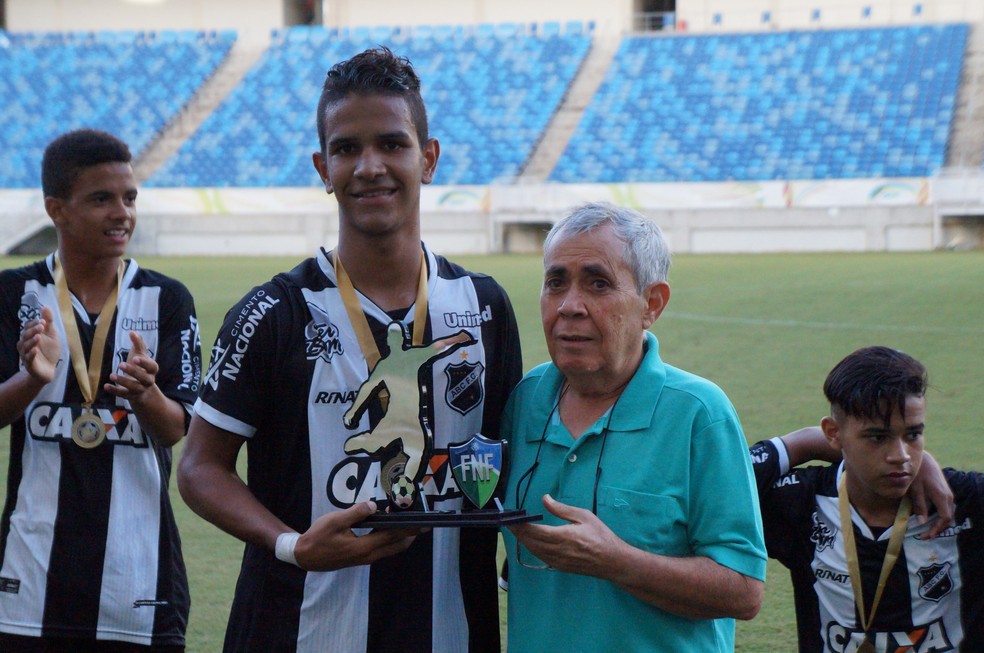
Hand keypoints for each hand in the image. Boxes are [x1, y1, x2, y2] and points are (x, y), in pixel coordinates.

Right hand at [17, 306, 59, 384]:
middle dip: (32, 330)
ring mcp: (26, 354)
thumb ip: (48, 322)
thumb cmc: (49, 350)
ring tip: (38, 337)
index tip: (43, 321)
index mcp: (30, 336)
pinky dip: (31, 354)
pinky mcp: (30, 364)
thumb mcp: (52, 335)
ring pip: (25, 347)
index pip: (28, 327)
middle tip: (41, 327)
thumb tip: (45, 307)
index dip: (34, 324)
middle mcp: (26, 344)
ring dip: (31, 341)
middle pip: (25, 336)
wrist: (49, 369)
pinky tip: (35, 350)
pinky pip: (28, 359)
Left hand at [104, 331, 158, 404]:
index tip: (134, 358)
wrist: (142, 387)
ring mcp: (140, 390)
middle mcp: (148, 381)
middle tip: (121, 364)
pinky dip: (115, 391)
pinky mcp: (131, 396)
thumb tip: (132, 332)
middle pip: (144, 378)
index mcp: (152, 370)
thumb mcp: (140, 355)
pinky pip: (123, 395)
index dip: (144, 363)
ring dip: (123, 381)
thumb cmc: (140, 367)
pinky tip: (106, 386)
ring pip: (134, 388)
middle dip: (133, 372)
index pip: (152, 367)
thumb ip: (138, 344)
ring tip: (112, 375)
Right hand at [293, 501, 417, 570]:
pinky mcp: (362, 557)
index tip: (421, 521)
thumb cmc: (318, 537)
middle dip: (411, 534)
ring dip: (401, 536)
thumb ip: (356, 513)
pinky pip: (383, 548)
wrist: (305, 556)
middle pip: (397, 546)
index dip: (409, 528)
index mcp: (363, 547)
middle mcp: (368, 556)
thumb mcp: (335, 521)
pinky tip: (388, 526)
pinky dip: (390, 538)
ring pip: (391, 548)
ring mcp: (365, 558)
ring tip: (406, 520)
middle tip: (421, 521)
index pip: (393, 536)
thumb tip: (373, 505)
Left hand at [508, 494, 624, 576]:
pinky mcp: (560, 567)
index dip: (521, 525)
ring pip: (534, 551)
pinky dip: (532, 549)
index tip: (512, 518)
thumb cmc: (601, 536)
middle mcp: (558, 551)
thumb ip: (562, 509)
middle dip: (518, 532)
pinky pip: (541, 557)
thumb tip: (545, 498)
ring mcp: (558, 562)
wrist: (613, 561)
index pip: (535, 531)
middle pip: (531, 542)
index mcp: (564, 536)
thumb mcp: (584, 516)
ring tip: (516, 531)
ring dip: (523, 541)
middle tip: (509, 523)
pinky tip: (530, 542)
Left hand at [910, 452, 954, 538]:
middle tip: (925, 535)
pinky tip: (929, 518)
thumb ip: (920, 506)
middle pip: (948, 518)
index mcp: (942, 497)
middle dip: (937, 528)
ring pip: (947, 513)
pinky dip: (939, 516)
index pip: (944, 518)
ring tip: (927, 529)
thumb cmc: (918, 474)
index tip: (926, 535)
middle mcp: (948, 497)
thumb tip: (922, 522)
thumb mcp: (916, 490)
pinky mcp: (945, 492)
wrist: (924, 459)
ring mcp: (948, 494)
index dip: (936, 529)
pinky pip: (945, 508)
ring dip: (938, 523)